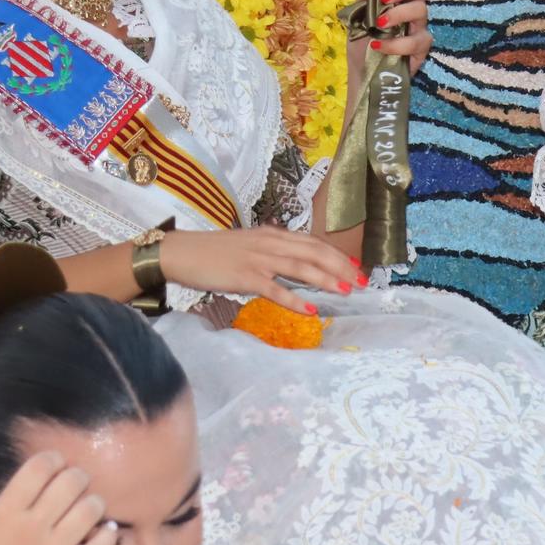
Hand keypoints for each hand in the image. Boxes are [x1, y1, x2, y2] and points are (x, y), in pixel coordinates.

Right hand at [0, 452, 117, 544]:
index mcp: (4, 516)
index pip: (40, 467)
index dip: (51, 459)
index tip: (52, 465)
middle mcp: (33, 530)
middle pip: (72, 481)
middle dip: (76, 476)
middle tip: (72, 484)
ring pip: (92, 509)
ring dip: (92, 504)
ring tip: (85, 509)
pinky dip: (107, 536)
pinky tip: (101, 534)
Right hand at [162, 226, 363, 311]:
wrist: (183, 252)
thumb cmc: (216, 252)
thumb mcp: (251, 244)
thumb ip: (273, 250)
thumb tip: (296, 260)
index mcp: (274, 235)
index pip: (313, 243)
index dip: (337, 255)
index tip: (356, 267)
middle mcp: (271, 243)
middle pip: (314, 253)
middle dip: (341, 267)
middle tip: (361, 282)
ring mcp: (259, 259)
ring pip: (301, 268)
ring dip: (326, 280)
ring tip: (345, 291)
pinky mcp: (245, 277)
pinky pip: (275, 289)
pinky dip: (295, 299)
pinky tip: (311, 310)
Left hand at [346, 0, 443, 87]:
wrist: (361, 77)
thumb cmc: (359, 45)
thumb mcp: (355, 17)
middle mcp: (411, 8)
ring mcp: (418, 28)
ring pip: (421, 10)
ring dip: (399, 15)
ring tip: (379, 25)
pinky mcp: (421, 49)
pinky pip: (417, 40)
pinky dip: (397, 43)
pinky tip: (381, 46)